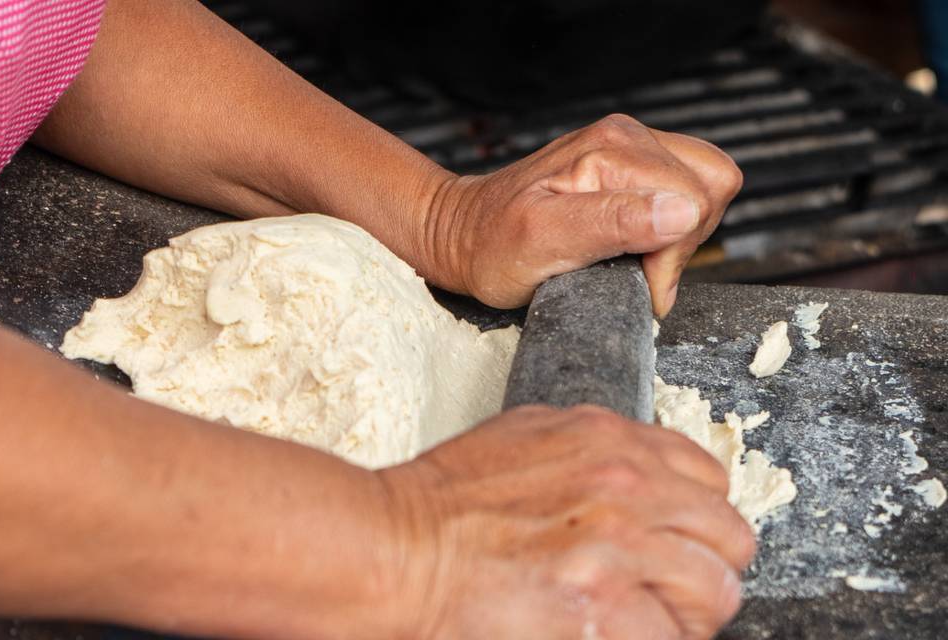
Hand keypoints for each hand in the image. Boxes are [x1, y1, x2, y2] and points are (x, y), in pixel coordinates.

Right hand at [379, 405, 755, 639]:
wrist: (397, 549)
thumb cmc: (446, 500)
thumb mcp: (527, 437)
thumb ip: (594, 449)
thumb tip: (641, 475)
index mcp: (609, 438)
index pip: (710, 478)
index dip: (695, 520)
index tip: (676, 543)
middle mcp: (626, 484)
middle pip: (728, 536)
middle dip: (702, 568)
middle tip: (668, 592)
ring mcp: (617, 544)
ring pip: (714, 592)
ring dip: (685, 613)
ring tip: (643, 621)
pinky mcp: (600, 605)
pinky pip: (671, 638)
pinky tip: (613, 634)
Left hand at [426, 114, 742, 313]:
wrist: (464, 235)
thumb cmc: (494, 246)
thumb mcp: (545, 243)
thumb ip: (613, 224)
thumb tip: (683, 212)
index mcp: (610, 149)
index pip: (693, 202)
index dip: (670, 258)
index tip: (634, 283)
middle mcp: (626, 137)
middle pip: (709, 190)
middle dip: (680, 245)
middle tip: (630, 272)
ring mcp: (630, 145)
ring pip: (707, 188)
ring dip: (680, 235)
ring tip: (629, 257)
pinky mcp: (631, 162)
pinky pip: (687, 188)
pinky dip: (672, 225)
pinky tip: (633, 241)